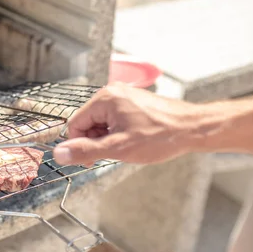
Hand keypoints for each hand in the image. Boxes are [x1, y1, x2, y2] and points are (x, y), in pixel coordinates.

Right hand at [53, 83, 199, 165]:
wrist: (192, 128)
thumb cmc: (160, 136)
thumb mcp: (118, 148)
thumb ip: (86, 151)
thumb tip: (59, 154)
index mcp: (105, 99)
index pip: (75, 124)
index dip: (80, 145)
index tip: (92, 159)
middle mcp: (112, 92)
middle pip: (88, 122)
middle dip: (97, 141)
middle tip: (115, 153)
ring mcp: (124, 96)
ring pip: (102, 123)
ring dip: (109, 138)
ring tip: (128, 146)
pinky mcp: (134, 102)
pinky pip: (115, 119)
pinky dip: (119, 133)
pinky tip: (134, 140)